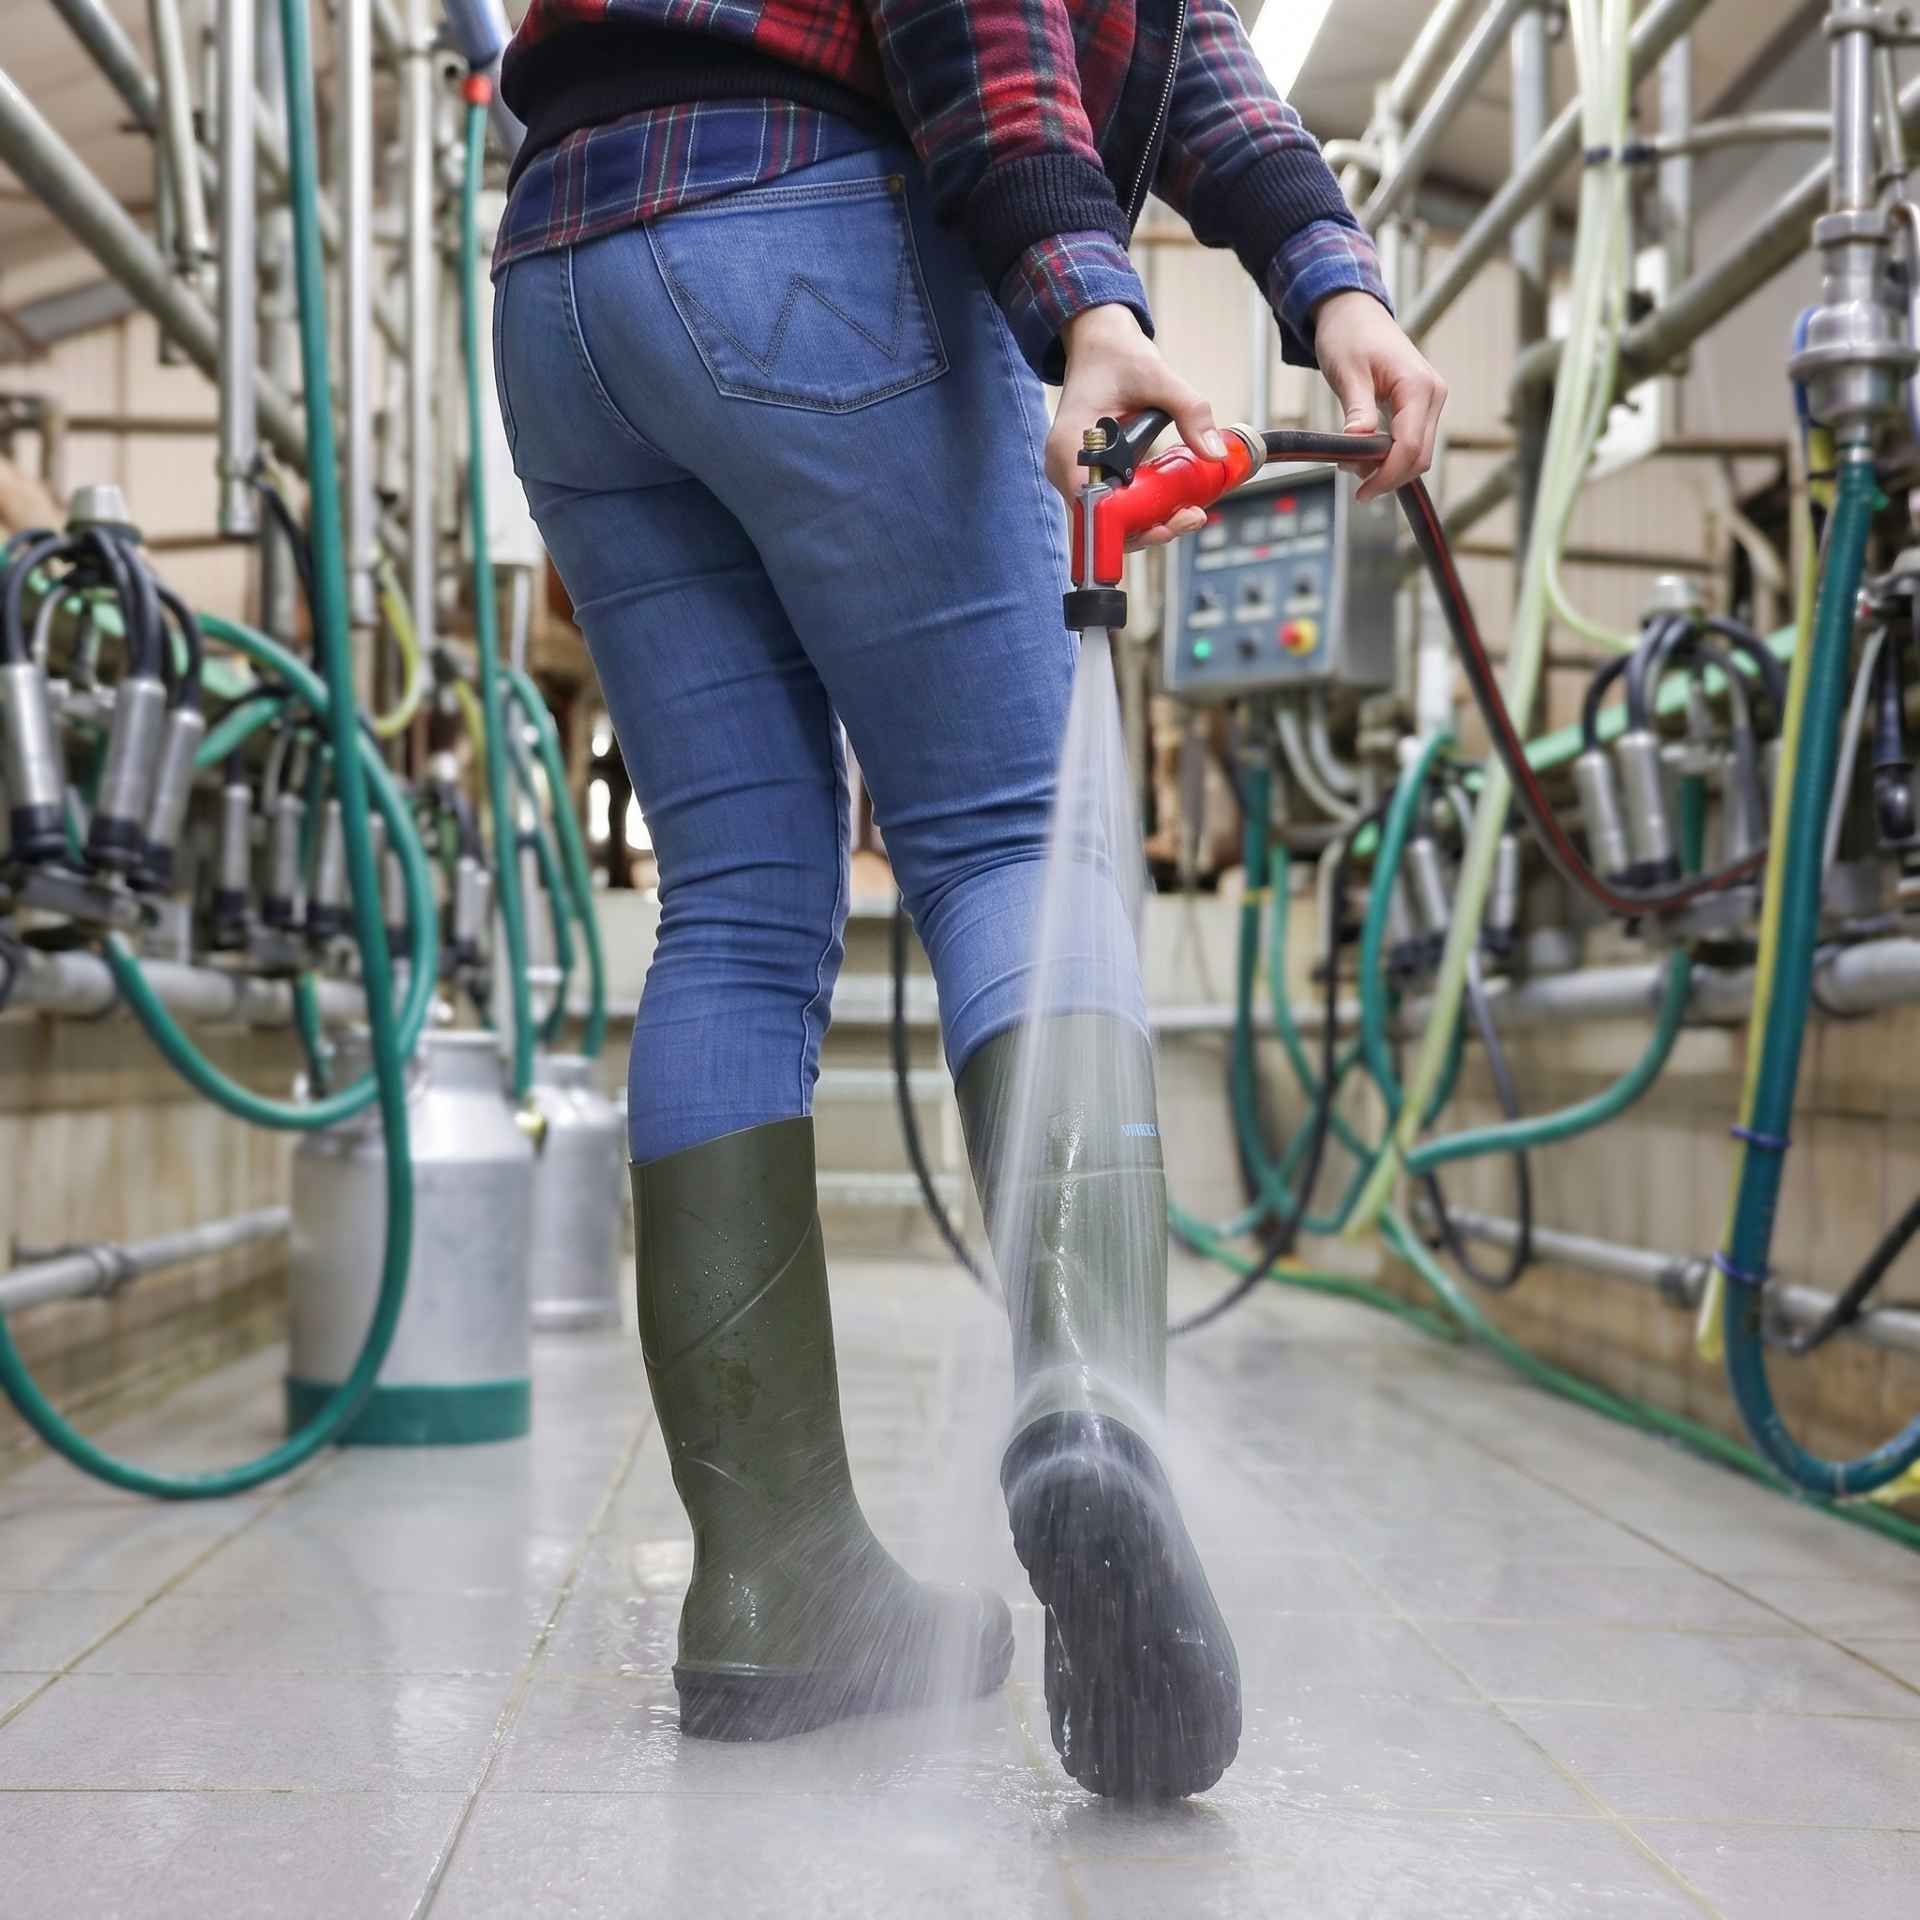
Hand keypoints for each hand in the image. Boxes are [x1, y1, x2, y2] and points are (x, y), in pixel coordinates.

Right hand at [1049, 304, 1221, 549]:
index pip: (1093, 507)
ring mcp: (1075, 473)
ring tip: (1188, 514)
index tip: (1164, 526)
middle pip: (1102, 521)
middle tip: (1189, 518)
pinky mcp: (1089, 472)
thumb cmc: (1118, 356)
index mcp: (1070, 447)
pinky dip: (1142, 507)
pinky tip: (1172, 502)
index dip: (1129, 526)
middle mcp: (1065, 467)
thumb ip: (1189, 412)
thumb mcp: (1159, 378)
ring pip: (1109, 516)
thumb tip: (1215, 453)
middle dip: (1147, 528)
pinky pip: (1113, 502)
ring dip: (1148, 521)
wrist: (1100, 343)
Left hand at [1313, 291, 1447, 502]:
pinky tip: (1364, 456)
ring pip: (1418, 453)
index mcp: (1418, 386)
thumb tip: (1358, 442)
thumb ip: (1357, 409)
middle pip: (1420, 457)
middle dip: (1387, 476)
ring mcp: (1431, 400)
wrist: (1354, 313)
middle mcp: (1433, 394)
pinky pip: (1412, 441)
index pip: (1411, 447)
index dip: (1387, 476)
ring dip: (1388, 468)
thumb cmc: (1348, 336)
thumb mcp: (1347, 372)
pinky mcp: (1421, 405)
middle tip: (1351, 479)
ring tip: (1352, 464)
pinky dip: (1390, 456)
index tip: (1361, 493)